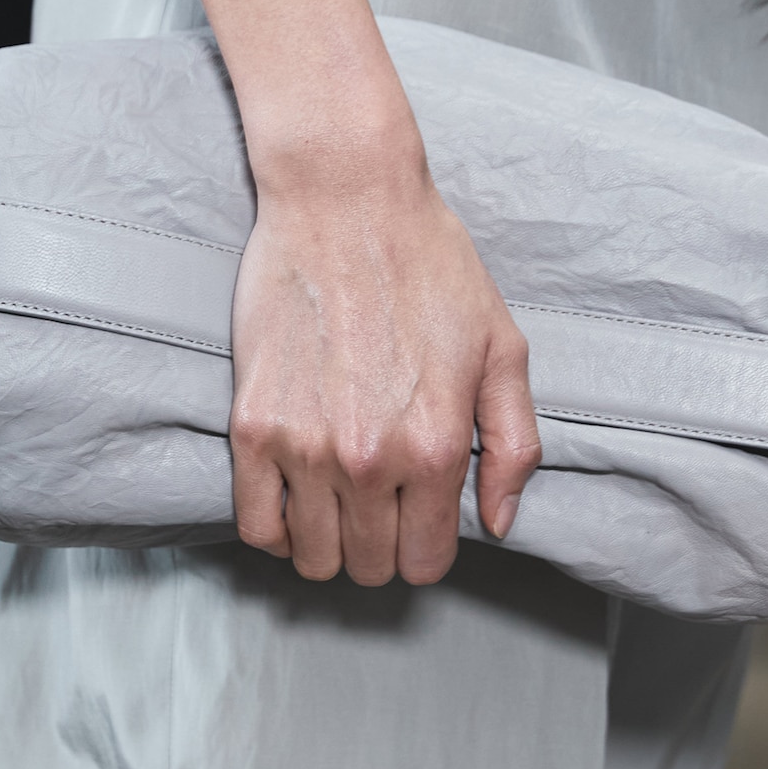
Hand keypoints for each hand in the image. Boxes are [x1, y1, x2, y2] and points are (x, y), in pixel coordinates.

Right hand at [229, 146, 540, 586]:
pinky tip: (295, 499)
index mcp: (437, 446)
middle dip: (381, 547)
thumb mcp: (502, 348)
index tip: (421, 519)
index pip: (427, 561)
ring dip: (329, 543)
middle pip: (369, 566)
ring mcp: (305, 446)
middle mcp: (371, 460)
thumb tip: (499, 521)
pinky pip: (256, 524)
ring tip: (339, 504)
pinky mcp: (253, 425)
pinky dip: (277, 529)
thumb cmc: (430, 264)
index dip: (428, 548)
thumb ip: (513, 444)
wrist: (346, 202)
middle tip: (382, 505)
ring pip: (312, 557)